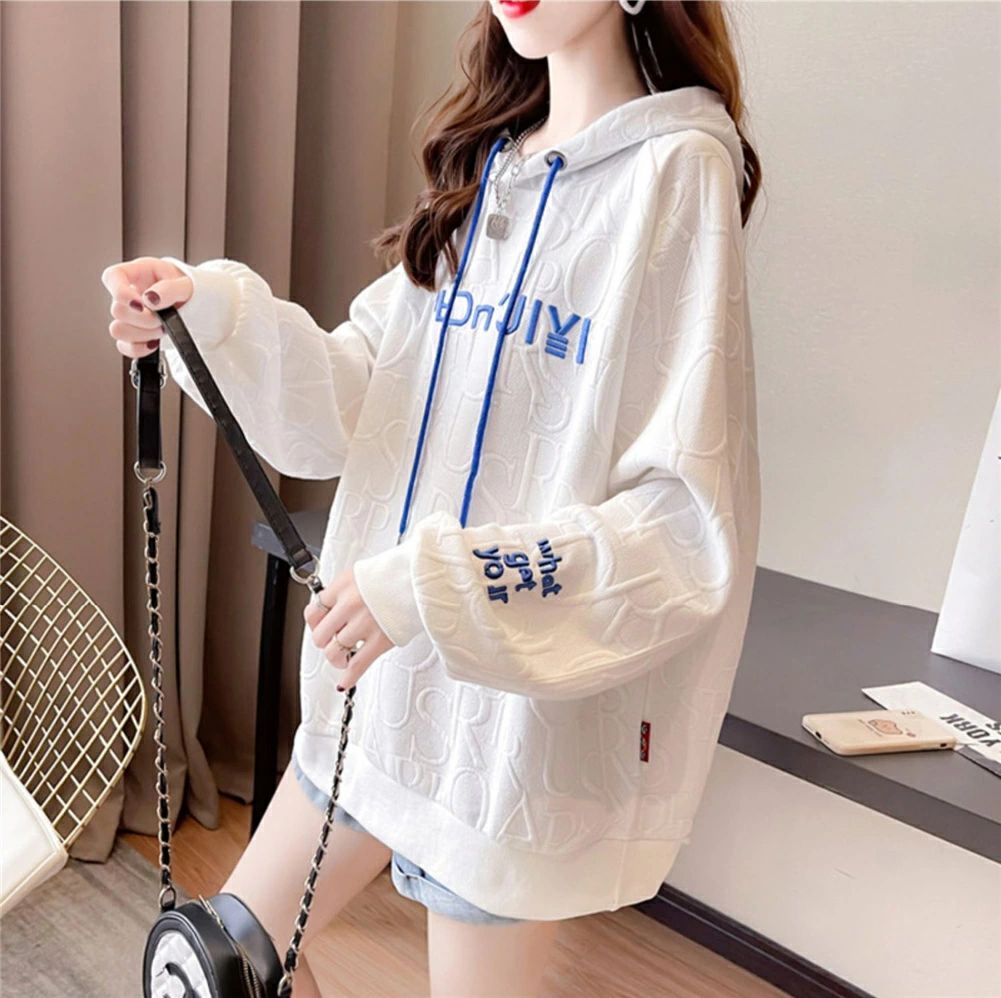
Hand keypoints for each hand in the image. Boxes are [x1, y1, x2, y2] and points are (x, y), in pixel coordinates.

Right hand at [101, 256, 192, 358]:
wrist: (195, 305)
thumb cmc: (186, 289)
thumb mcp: (185, 284)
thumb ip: (170, 289)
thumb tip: (151, 299)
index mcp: (136, 274)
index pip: (112, 277)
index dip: (120, 292)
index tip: (141, 304)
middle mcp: (128, 295)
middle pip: (117, 310)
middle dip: (143, 319)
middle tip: (163, 319)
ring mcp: (128, 316)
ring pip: (117, 330)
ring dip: (142, 334)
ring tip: (162, 329)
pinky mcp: (132, 335)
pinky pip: (125, 347)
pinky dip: (140, 349)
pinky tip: (155, 343)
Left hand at [302, 565, 394, 690]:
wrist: (423, 577)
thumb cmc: (397, 575)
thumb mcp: (362, 574)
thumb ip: (343, 592)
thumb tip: (325, 614)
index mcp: (344, 585)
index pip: (314, 610)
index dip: (316, 622)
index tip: (320, 626)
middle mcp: (351, 604)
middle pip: (321, 635)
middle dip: (326, 641)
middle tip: (334, 642)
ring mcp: (365, 623)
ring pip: (334, 652)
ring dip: (338, 658)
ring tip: (344, 657)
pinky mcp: (381, 640)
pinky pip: (357, 665)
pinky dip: (349, 677)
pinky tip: (345, 681)